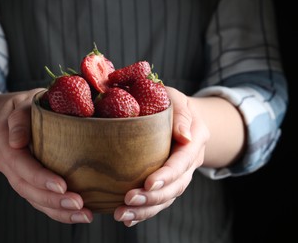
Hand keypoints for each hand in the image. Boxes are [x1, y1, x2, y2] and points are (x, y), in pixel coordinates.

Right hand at [0, 88, 92, 223]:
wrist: (16, 114)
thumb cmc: (28, 104)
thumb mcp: (24, 101)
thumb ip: (20, 117)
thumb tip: (16, 140)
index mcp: (2, 140)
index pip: (19, 163)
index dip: (39, 177)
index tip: (62, 185)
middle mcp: (5, 161)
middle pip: (25, 186)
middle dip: (52, 199)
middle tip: (78, 204)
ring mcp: (15, 174)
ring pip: (32, 198)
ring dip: (57, 210)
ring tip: (84, 214)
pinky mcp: (27, 182)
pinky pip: (39, 200)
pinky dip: (57, 211)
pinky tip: (78, 215)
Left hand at [114, 87, 208, 226]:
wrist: (181, 115)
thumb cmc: (173, 103)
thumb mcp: (177, 99)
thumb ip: (181, 115)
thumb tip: (184, 137)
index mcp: (195, 141)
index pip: (183, 162)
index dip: (167, 175)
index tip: (148, 184)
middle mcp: (190, 162)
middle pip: (176, 186)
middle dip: (153, 197)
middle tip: (128, 200)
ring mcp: (181, 174)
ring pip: (167, 198)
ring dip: (146, 209)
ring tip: (123, 214)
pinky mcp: (169, 181)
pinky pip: (160, 200)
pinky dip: (145, 212)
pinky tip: (129, 218)